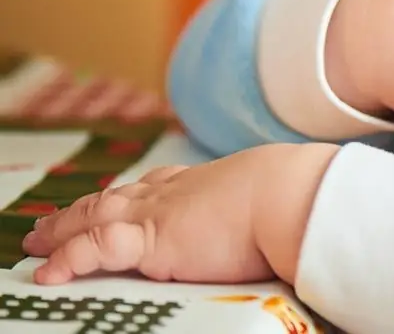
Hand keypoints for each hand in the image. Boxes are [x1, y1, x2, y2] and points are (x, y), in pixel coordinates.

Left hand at [22, 143, 337, 285]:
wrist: (291, 194)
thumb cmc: (296, 196)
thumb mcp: (276, 195)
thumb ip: (266, 208)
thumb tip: (292, 219)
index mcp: (205, 182)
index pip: (156, 184)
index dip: (131, 192)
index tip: (119, 194)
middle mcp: (175, 192)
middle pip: (116, 198)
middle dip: (83, 208)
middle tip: (55, 218)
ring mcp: (159, 213)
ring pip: (94, 218)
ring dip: (62, 229)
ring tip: (36, 241)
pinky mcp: (151, 240)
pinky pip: (94, 250)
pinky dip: (67, 259)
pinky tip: (47, 272)